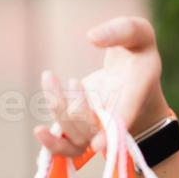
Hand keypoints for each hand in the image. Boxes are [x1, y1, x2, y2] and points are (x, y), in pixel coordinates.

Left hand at [33, 16, 172, 158]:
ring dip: (59, 110)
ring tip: (49, 76)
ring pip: (76, 136)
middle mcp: (118, 118)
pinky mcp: (81, 130)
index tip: (99, 144)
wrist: (134, 79)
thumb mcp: (139, 34)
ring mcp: (98, 128)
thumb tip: (92, 37)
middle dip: (77, 109)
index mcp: (136, 93)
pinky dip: (52, 144)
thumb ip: (123, 30)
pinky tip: (39, 131)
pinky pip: (66, 147)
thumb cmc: (137, 53)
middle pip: (94, 129)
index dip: (114, 131)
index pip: (127, 114)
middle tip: (73, 79)